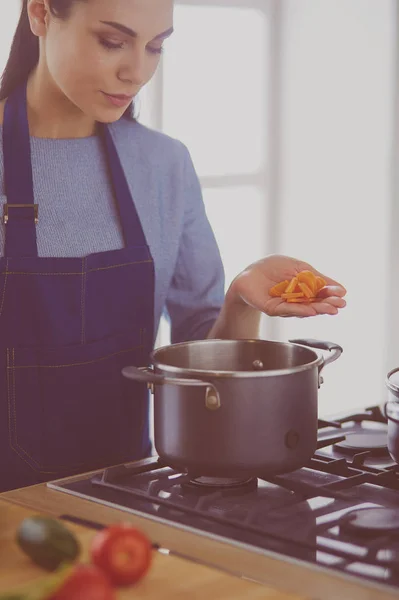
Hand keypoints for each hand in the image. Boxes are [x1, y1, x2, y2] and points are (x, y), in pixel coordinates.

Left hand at [228, 255, 346, 316]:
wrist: (249, 273)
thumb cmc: (273, 268)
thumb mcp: (299, 268)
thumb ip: (316, 277)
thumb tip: (338, 287)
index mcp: (305, 289)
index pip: (321, 293)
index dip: (332, 294)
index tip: (343, 294)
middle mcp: (298, 301)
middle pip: (315, 304)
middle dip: (329, 304)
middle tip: (341, 305)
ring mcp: (286, 306)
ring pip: (304, 310)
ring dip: (319, 309)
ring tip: (331, 309)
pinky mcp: (273, 309)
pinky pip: (288, 310)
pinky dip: (300, 311)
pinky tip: (311, 311)